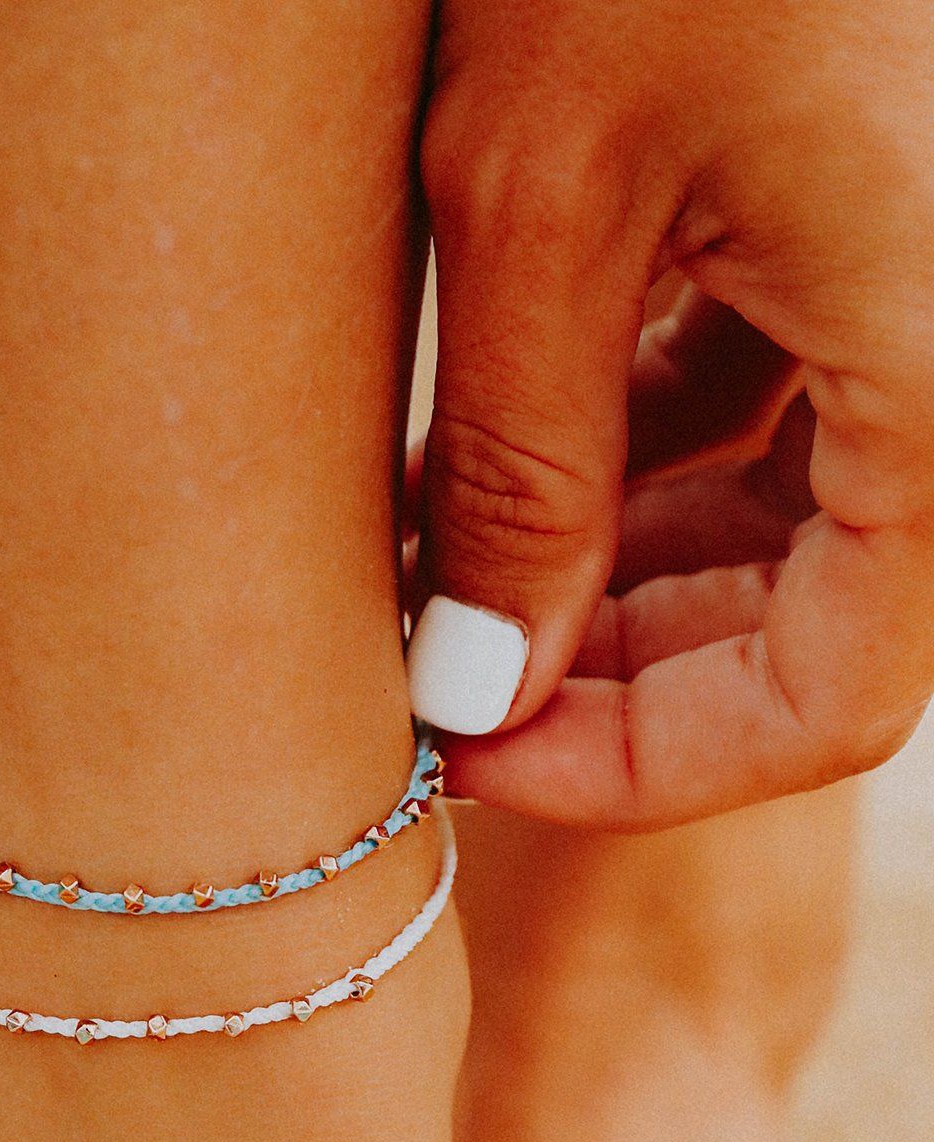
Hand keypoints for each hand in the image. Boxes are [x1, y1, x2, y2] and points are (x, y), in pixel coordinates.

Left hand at [406, 0, 933, 825]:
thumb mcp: (548, 196)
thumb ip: (522, 474)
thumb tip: (477, 693)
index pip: (831, 702)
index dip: (641, 766)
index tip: (470, 764)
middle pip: (810, 629)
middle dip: (613, 677)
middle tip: (435, 677)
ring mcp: (927, 299)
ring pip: (780, 532)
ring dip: (604, 576)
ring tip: (436, 569)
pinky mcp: (861, 239)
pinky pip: (762, 414)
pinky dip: (628, 464)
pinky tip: (498, 464)